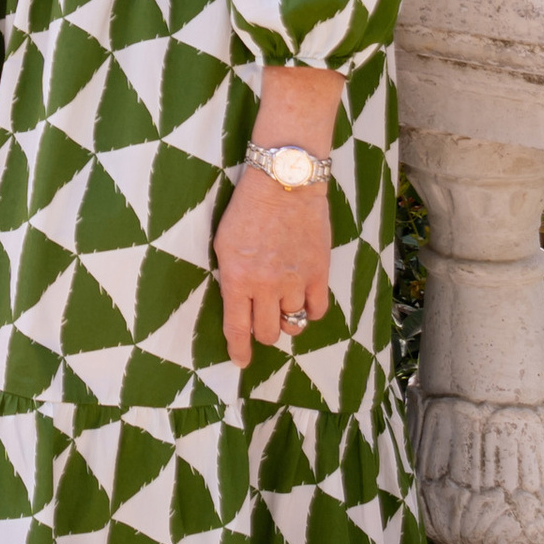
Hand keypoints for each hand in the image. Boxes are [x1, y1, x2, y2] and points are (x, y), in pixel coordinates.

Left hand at [215, 168, 332, 365]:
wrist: (284, 183)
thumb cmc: (247, 208)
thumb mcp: (223, 242)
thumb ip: (231, 276)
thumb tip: (238, 304)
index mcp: (237, 278)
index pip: (237, 327)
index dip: (239, 349)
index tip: (240, 360)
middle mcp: (266, 285)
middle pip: (267, 333)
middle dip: (263, 334)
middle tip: (262, 324)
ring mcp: (295, 281)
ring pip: (294, 324)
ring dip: (287, 320)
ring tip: (283, 305)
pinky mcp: (319, 272)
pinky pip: (318, 309)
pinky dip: (310, 311)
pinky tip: (304, 300)